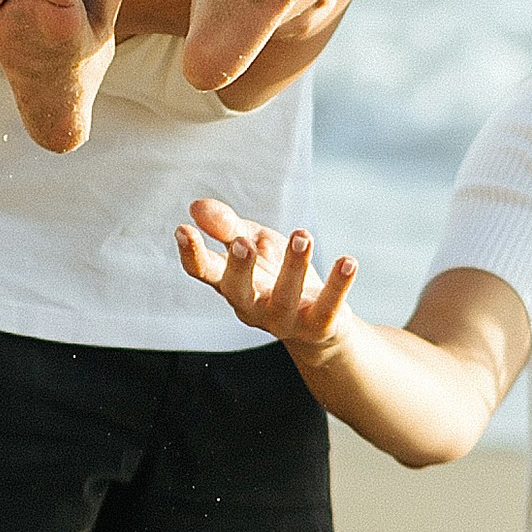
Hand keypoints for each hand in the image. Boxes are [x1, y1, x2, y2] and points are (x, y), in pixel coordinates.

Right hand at [175, 197, 358, 365]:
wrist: (320, 322)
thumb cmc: (277, 276)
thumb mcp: (254, 243)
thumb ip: (228, 226)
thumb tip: (197, 206)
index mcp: (231, 284)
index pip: (204, 272)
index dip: (192, 254)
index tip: (183, 230)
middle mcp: (252, 306)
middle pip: (238, 291)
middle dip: (239, 267)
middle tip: (241, 242)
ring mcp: (285, 320)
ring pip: (286, 296)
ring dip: (294, 265)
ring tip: (302, 235)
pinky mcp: (318, 325)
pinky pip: (328, 306)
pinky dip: (339, 284)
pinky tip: (348, 261)